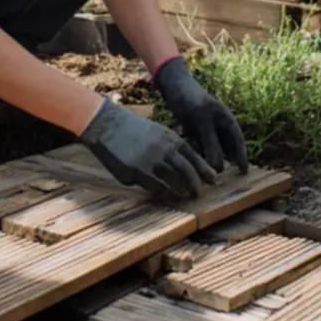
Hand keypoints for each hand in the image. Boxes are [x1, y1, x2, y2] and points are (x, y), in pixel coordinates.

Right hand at [78, 97, 217, 199]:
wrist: (107, 125)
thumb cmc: (134, 129)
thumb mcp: (158, 133)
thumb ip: (172, 147)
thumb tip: (187, 165)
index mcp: (170, 139)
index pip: (194, 158)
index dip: (205, 171)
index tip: (213, 180)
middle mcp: (163, 151)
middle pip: (187, 173)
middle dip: (196, 185)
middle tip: (198, 193)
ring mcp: (149, 163)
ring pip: (173, 183)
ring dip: (180, 191)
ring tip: (183, 195)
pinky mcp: (134, 173)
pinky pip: (154, 188)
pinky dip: (163, 193)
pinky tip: (164, 194)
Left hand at [153, 57, 248, 174]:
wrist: (172, 86)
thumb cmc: (190, 100)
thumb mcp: (202, 122)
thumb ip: (211, 144)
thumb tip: (219, 168)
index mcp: (226, 120)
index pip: (238, 141)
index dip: (242, 157)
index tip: (244, 173)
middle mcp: (218, 125)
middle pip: (225, 148)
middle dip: (222, 160)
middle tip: (216, 176)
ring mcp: (206, 128)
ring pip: (211, 149)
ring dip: (206, 157)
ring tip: (200, 166)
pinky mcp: (194, 131)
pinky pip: (198, 146)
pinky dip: (195, 151)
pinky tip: (189, 154)